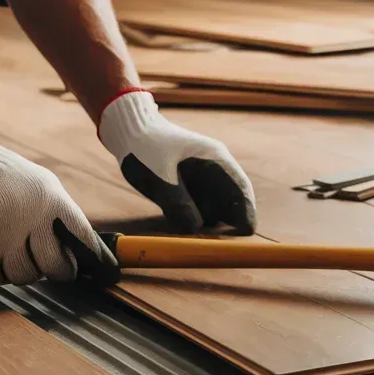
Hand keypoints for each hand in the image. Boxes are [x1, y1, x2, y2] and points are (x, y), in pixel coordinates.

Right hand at [0, 124, 118, 287]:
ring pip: (22, 276)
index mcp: (52, 203)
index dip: (92, 261)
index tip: (96, 271)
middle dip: (55, 270)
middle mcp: (29, 222)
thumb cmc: (7, 179)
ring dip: (19, 268)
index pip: (84, 243)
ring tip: (10, 247)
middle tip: (47, 263)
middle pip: (54, 268)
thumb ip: (63, 216)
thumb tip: (84, 251)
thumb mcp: (44, 186)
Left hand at [98, 89, 256, 233]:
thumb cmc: (145, 148)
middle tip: (216, 243)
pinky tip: (179, 223)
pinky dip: (193, 218)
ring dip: (207, 222)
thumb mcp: (159, 177)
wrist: (127, 131)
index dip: (246, 211)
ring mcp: (201, 179)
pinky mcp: (188, 187)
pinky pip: (197, 208)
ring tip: (194, 235)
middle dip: (226, 222)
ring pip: (213, 207)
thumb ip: (178, 203)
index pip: (240, 188)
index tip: (245, 233)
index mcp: (214, 159)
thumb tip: (195, 228)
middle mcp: (213, 170)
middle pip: (230, 201)